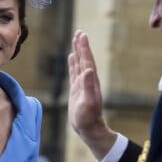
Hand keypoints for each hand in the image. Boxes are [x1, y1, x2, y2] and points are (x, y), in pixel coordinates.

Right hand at [68, 30, 116, 159]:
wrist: (88, 129)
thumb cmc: (88, 118)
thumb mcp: (88, 103)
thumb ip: (88, 87)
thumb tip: (87, 70)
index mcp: (90, 81)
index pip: (87, 60)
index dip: (84, 48)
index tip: (81, 35)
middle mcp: (87, 80)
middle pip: (84, 59)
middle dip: (82, 46)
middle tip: (79, 32)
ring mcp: (82, 84)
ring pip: (79, 63)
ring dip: (78, 52)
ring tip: (76, 40)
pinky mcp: (77, 89)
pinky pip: (74, 72)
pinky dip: (73, 63)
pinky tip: (71, 57)